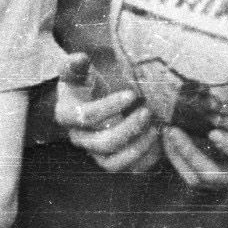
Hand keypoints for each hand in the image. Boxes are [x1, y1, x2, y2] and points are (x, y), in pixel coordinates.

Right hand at [55, 53, 163, 175]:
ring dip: (138, 148)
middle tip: (148, 111)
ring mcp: (97, 154)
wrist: (92, 103)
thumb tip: (80, 58)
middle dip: (128, 129)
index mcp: (67, 116)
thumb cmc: (86, 85)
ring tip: (156, 128)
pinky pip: (130, 170)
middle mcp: (80, 139)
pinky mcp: (115, 162)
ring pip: (114, 163)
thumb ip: (75, 65)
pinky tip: (161, 140)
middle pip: (102, 143)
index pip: (86, 117)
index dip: (109, 107)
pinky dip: (147, 159)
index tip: (132, 94)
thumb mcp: (78, 73)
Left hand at [177, 81, 227, 185]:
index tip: (214, 130)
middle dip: (193, 157)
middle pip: (220, 178)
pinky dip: (179, 158)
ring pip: (204, 180)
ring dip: (181, 159)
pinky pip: (197, 174)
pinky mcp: (226, 167)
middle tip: (175, 130)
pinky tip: (170, 134)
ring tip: (167, 131)